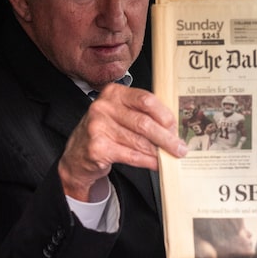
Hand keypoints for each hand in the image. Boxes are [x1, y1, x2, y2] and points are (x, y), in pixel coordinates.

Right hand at [58, 84, 186, 200]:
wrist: (77, 155)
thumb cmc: (105, 132)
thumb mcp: (120, 114)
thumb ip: (142, 114)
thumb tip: (173, 127)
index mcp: (114, 93)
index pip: (146, 99)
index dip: (164, 115)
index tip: (175, 127)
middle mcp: (103, 107)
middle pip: (144, 122)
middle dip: (166, 137)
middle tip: (179, 147)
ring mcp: (98, 127)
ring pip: (139, 141)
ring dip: (159, 151)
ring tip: (171, 156)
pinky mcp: (98, 148)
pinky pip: (131, 155)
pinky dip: (148, 161)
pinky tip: (157, 164)